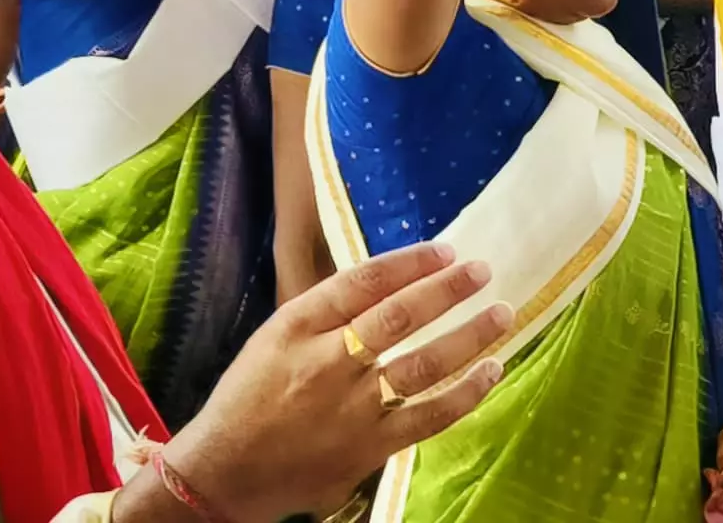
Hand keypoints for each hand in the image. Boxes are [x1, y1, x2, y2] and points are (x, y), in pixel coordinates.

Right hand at [152, 242, 513, 522]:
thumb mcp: (274, 339)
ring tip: (501, 314)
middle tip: (482, 270)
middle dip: (448, 290)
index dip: (410, 262)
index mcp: (297, 327)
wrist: (221, 473)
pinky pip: (428, 416)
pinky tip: (491, 372)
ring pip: (422, 364)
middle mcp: (326, 363)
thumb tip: (393, 282)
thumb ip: (326, 314)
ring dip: (469, 336)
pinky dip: (466, 393)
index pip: (363, 281)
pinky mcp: (368, 448)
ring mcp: (351, 408)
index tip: (447, 250)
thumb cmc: (248, 399)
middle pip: (399, 316)